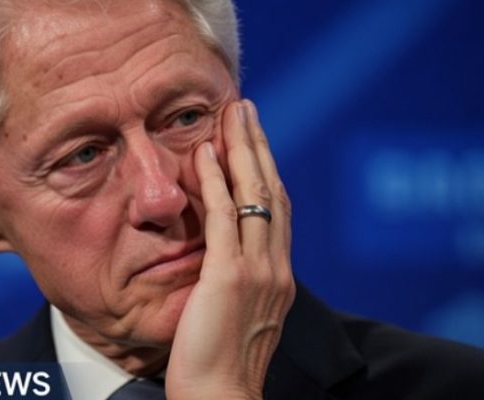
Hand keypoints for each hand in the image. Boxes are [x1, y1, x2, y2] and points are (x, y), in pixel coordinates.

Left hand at [166, 100, 295, 398]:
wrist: (221, 396)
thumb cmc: (222, 361)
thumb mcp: (240, 313)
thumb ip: (241, 280)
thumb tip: (228, 256)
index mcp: (278, 275)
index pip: (276, 209)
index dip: (266, 168)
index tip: (254, 139)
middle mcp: (275, 266)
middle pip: (272, 190)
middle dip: (258, 146)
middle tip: (245, 109)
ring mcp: (256, 270)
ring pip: (255, 195)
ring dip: (241, 149)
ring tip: (231, 113)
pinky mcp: (228, 277)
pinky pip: (224, 218)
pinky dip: (217, 182)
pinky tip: (205, 154)